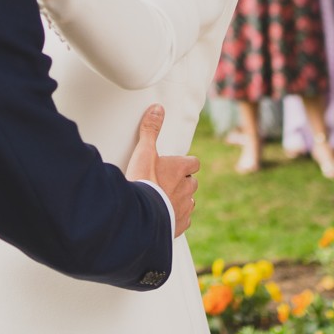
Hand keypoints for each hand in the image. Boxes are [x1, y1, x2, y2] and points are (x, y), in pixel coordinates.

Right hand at [122, 105, 196, 237]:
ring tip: (166, 199)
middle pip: (192, 182)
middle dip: (184, 181)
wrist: (140, 216)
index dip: (187, 163)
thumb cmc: (142, 181)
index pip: (194, 163)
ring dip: (181, 199)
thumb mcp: (144, 152)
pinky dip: (178, 217)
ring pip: (189, 201)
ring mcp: (184, 207)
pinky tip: (166, 217)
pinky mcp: (179, 225)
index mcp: (180, 169)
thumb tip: (158, 108)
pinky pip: (185, 220)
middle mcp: (187, 188)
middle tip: (168, 181)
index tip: (178, 164)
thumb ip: (150, 130)